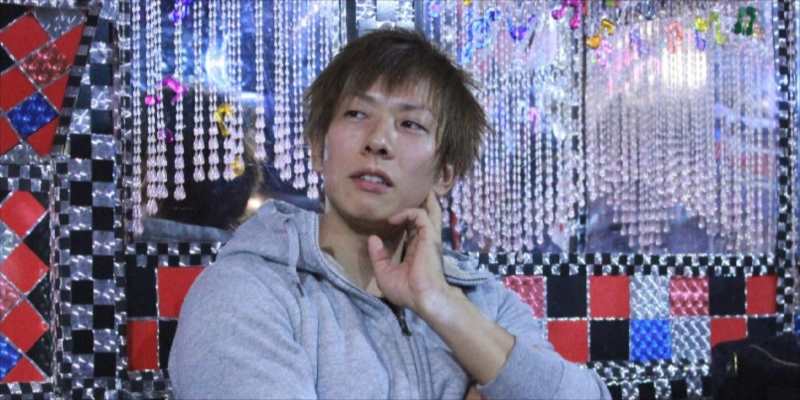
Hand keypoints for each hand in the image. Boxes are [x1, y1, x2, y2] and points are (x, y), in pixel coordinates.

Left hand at [367, 192, 451, 312]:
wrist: (422, 298)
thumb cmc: (406, 290)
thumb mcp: (385, 273)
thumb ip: (378, 256)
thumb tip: (373, 238)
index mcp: (417, 249)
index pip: (414, 227)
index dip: (406, 218)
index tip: (392, 215)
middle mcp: (424, 241)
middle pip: (427, 215)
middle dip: (424, 202)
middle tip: (418, 191)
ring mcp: (429, 238)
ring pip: (430, 211)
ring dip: (422, 200)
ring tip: (416, 190)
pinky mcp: (430, 236)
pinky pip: (420, 215)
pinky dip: (408, 212)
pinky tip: (394, 218)